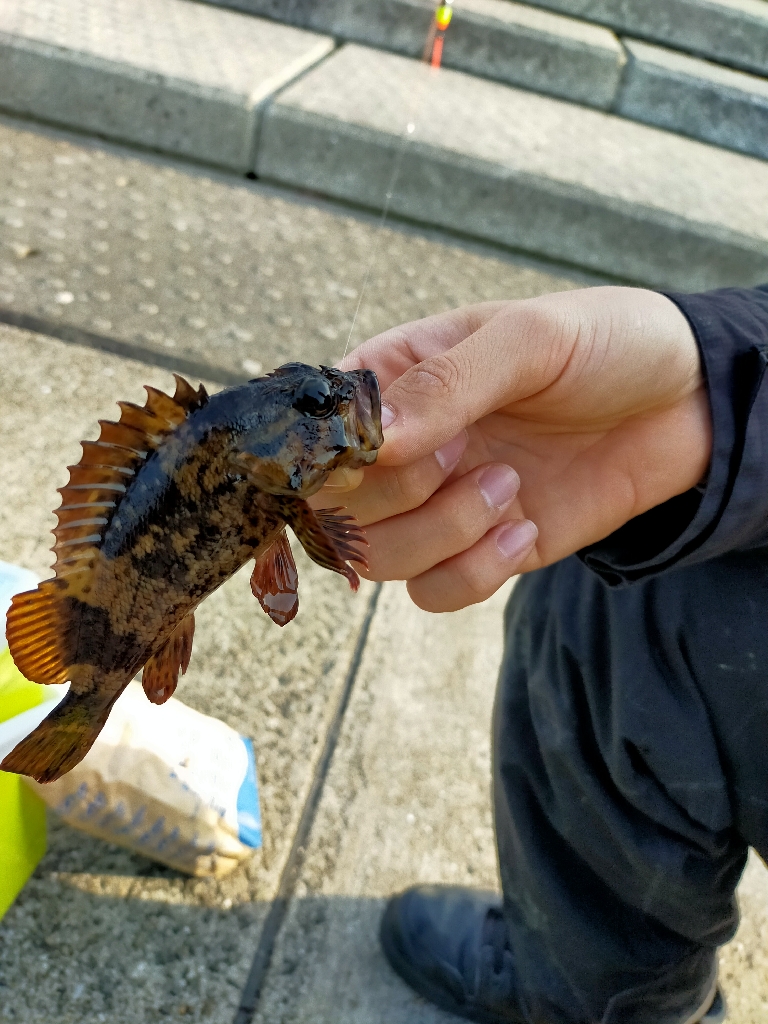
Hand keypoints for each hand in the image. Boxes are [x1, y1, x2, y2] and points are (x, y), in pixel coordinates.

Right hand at [314, 287, 710, 611]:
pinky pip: (434, 593)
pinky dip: (474, 573)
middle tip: (471, 452)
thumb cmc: (605, 345)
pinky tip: (527, 528)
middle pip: (336, 507)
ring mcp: (438, 502)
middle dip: (403, 492)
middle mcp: (403, 447)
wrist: (685, 403)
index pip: (317, 433)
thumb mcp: (529, 339)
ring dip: (443, 533)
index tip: (404, 444)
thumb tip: (376, 440)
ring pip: (379, 558)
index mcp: (393, 378)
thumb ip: (448, 384)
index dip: (340, 455)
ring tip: (510, 486)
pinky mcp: (480, 550)